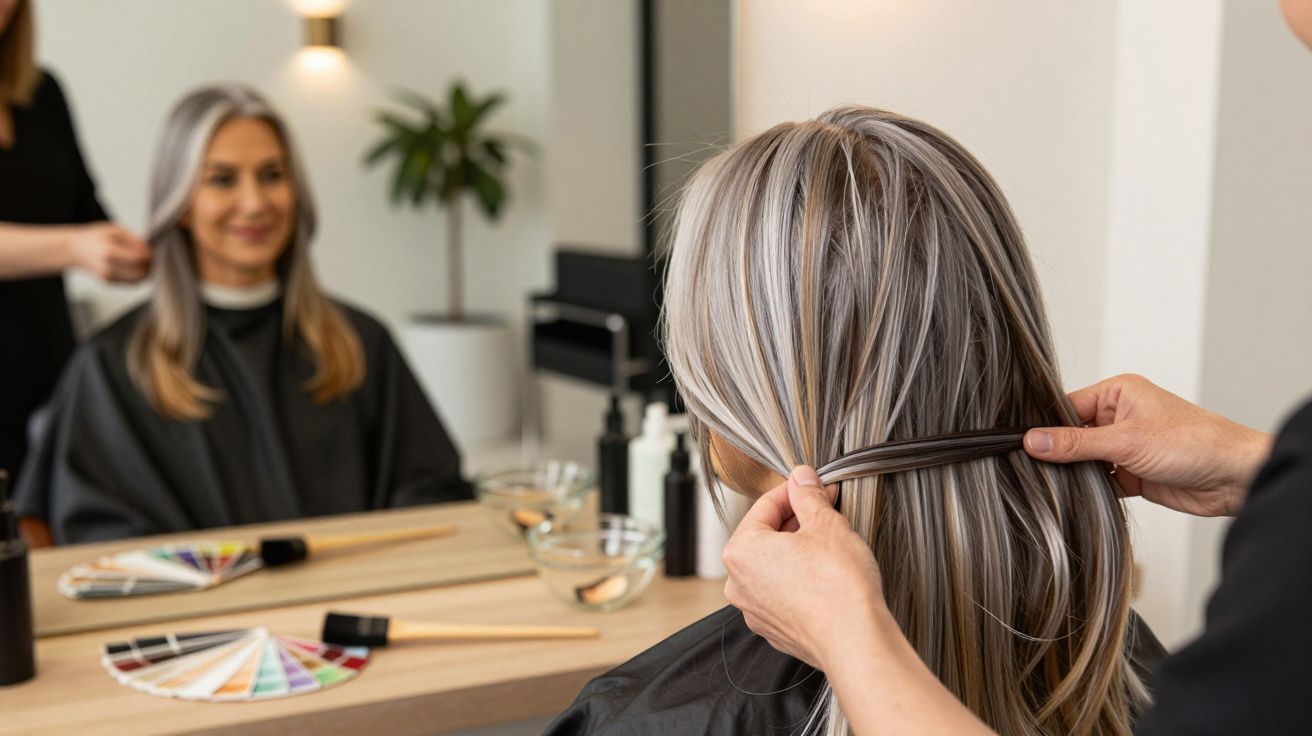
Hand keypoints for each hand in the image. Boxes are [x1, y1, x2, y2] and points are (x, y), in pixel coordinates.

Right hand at [66, 222, 150, 282]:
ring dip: (146, 271)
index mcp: (109, 252)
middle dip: (150, 264)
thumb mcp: (115, 230)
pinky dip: (138, 275)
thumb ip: (134, 240)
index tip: (152, 249)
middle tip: (151, 256)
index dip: (150, 255)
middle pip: (141, 272)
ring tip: (143, 260)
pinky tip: (136, 266)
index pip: (139, 258)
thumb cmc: (94, 237)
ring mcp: (108, 277)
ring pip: (138, 280)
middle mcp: (108, 267)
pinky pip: (131, 282)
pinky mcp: (109, 282)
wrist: (75, 249)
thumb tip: (150, 249)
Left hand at [722, 465, 885, 670]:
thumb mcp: (826, 524)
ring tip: (830, 543)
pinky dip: (800, 580)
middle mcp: (738, 584)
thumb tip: (801, 477)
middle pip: (766, 536)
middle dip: (797, 521)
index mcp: (741, 551)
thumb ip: (808, 496)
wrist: (856, 642)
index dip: (795, 491)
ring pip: (774, 567)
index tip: (816, 485)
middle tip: (827, 509)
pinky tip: (827, 576)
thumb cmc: (838, 584)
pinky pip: (783, 594)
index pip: (765, 506)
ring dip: (798, 550)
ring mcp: (755, 611)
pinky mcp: (775, 631)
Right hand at [1024, 374, 1272, 516]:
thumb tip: (1033, 441)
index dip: (1044, 426)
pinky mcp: (1132, 474)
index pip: (1067, 407)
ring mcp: (1125, 447)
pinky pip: (1098, 480)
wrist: (1233, 478)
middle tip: (1027, 468)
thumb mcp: (1125, 441)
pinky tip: (1074, 496)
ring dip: (1073, 473)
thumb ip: (1076, 444)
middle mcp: (1120, 417)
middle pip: (1072, 434)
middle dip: (1057, 452)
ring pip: (1084, 460)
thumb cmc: (1194, 443)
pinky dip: (1088, 489)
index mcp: (1118, 394)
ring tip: (1047, 484)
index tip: (1019, 444)